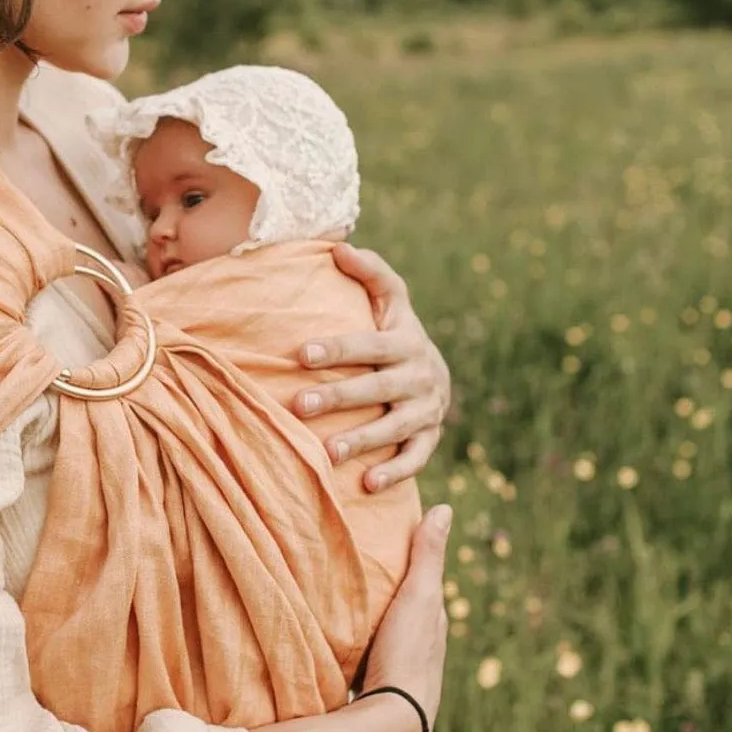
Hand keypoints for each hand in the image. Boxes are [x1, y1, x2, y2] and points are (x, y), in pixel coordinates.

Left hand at [294, 243, 450, 490]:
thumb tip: (339, 247)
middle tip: (298, 406)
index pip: (369, 345)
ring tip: (328, 451)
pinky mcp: (429, 438)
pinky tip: (366, 484)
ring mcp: (426, 410)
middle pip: (376, 388)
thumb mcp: (390, 299)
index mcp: (405, 340)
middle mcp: (419, 376)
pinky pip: (415, 458)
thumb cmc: (395, 331)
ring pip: (394, 427)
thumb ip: (370, 273)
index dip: (337, 349)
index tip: (301, 355)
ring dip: (362, 439)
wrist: (433, 374)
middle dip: (338, 397)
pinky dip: (394, 472)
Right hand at [356, 504, 451, 731]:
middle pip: (403, 605)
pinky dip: (358, 637)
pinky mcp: (378, 682)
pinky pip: (368, 650)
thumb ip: (427, 556)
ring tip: (342, 594)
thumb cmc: (408, 652)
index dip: (409, 556)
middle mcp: (422, 642)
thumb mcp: (418, 596)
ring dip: (371, 614)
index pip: (423, 578)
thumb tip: (445, 507)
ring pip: (385, 629)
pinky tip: (338, 633)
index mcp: (434, 619)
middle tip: (358, 559)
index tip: (386, 532)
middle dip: (388, 586)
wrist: (393, 720)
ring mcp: (400, 665)